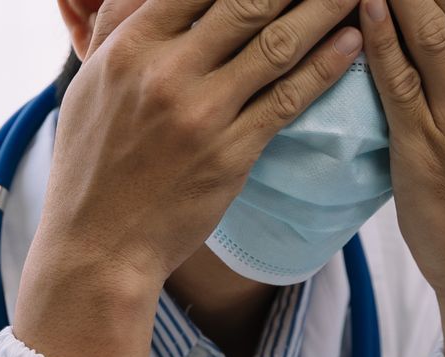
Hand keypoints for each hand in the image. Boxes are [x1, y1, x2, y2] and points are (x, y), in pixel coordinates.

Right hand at [17, 0, 364, 356]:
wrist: (98, 245)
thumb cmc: (93, 161)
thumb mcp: (93, 81)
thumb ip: (120, 22)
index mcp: (132, 46)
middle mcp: (167, 72)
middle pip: (248, 0)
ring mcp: (202, 114)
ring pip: (277, 44)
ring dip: (325, 8)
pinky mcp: (230, 154)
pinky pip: (287, 99)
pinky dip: (325, 66)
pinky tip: (352, 41)